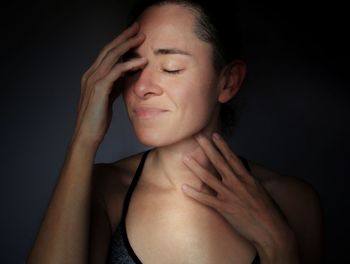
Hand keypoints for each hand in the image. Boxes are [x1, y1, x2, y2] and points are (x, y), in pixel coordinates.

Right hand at [71, 22, 147, 147]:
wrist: (87, 135)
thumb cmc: (98, 118)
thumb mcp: (108, 98)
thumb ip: (114, 85)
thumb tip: (126, 76)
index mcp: (92, 75)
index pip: (107, 53)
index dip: (120, 42)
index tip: (133, 35)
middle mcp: (91, 74)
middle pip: (109, 49)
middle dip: (124, 36)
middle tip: (138, 27)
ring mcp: (93, 80)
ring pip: (111, 56)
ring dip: (128, 45)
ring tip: (142, 38)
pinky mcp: (99, 88)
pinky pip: (115, 71)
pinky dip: (129, 64)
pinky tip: (140, 62)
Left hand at [182, 132, 296, 259]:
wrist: (272, 230)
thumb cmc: (268, 211)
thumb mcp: (260, 190)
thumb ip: (248, 181)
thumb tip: (240, 174)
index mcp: (247, 178)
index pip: (232, 157)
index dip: (222, 145)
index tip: (214, 135)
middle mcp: (237, 183)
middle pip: (218, 162)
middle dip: (207, 148)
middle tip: (197, 136)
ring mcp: (230, 195)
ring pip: (209, 177)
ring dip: (196, 167)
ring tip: (185, 158)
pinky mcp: (225, 208)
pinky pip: (206, 199)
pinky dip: (194, 193)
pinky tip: (184, 187)